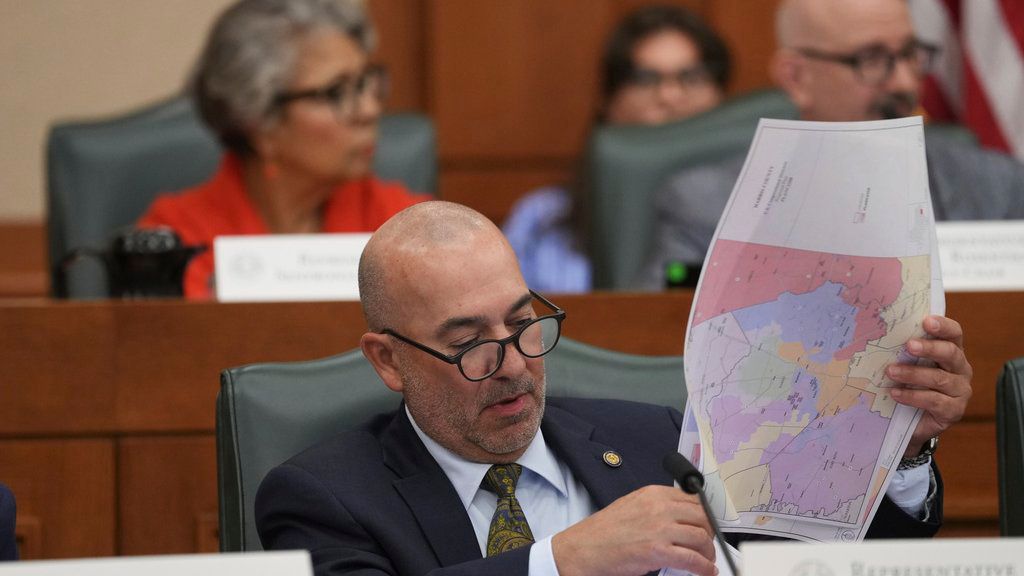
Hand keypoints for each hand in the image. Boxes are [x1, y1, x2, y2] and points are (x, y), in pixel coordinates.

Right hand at [551, 485, 716, 575]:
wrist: (584, 549)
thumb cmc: (603, 532)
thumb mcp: (632, 506)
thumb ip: (656, 507)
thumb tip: (679, 516)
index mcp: (653, 494)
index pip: (693, 499)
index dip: (704, 515)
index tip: (706, 525)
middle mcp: (659, 507)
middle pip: (702, 517)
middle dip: (709, 532)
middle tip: (708, 544)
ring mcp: (660, 529)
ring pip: (701, 537)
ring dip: (708, 552)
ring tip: (706, 560)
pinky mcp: (658, 551)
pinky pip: (693, 559)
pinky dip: (704, 567)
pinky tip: (705, 571)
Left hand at [886, 315, 972, 456]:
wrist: (912, 421)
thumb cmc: (909, 385)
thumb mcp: (907, 364)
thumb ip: (903, 350)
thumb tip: (877, 331)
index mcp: (951, 351)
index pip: (954, 333)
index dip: (943, 326)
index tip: (926, 321)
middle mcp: (960, 369)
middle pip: (951, 353)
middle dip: (929, 348)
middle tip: (909, 346)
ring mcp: (960, 391)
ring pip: (940, 379)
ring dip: (914, 374)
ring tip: (891, 372)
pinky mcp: (954, 411)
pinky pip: (935, 401)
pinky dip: (913, 397)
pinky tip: (895, 394)